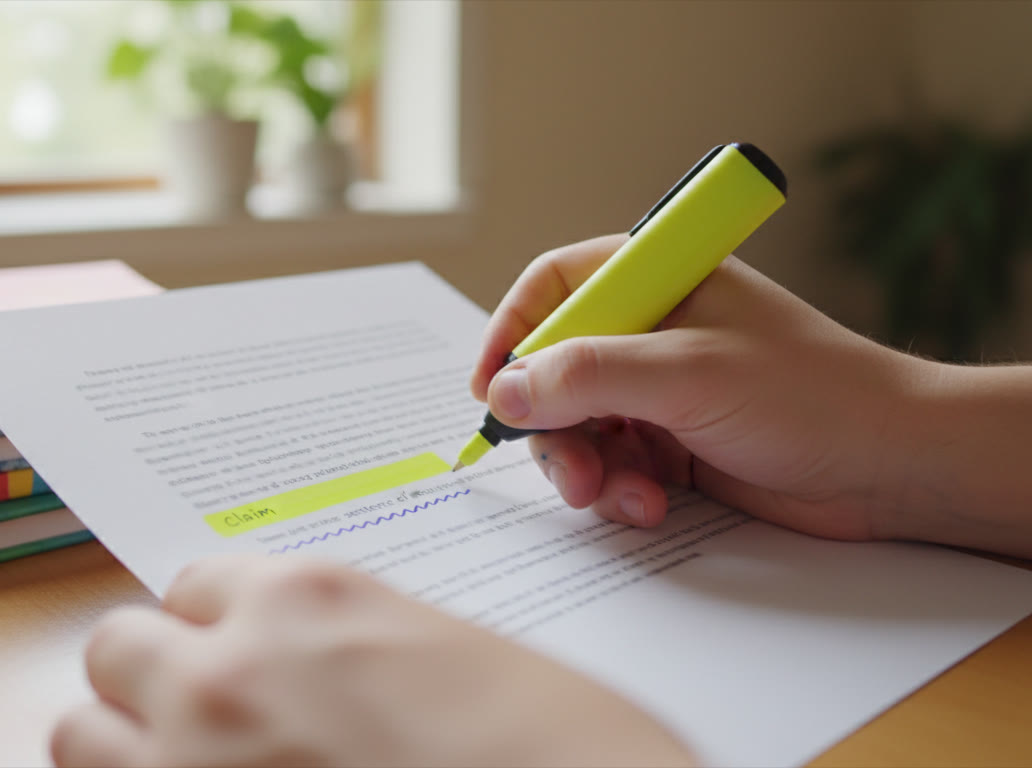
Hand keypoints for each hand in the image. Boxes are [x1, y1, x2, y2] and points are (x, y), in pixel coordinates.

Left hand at [52, 555, 692, 766]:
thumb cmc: (557, 748)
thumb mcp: (449, 660)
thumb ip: (349, 651)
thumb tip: (314, 677)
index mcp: (307, 601)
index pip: (196, 586)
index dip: (217, 627)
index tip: (232, 655)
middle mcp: (230, 673)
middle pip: (117, 648)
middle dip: (152, 680)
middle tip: (202, 718)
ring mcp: (194, 765)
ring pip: (79, 735)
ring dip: (121, 746)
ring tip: (180, 767)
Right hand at [471, 234, 936, 542]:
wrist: (891, 465)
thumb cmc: (810, 394)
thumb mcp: (688, 373)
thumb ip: (588, 375)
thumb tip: (503, 392)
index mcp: (656, 280)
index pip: (553, 287)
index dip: (512, 333)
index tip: (490, 389)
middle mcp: (651, 329)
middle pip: (553, 368)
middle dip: (552, 425)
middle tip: (570, 471)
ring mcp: (661, 388)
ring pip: (577, 425)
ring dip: (586, 467)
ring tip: (619, 498)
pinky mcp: (674, 443)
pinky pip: (613, 464)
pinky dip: (619, 490)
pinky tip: (652, 507)